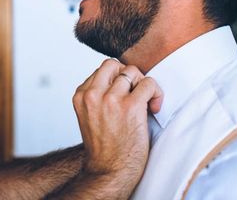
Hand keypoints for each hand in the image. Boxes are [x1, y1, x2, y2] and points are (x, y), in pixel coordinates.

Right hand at [72, 59, 162, 188]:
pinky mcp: (130, 106)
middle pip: (114, 64)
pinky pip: (148, 84)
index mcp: (81, 95)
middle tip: (135, 93)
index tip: (123, 95)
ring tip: (145, 103)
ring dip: (143, 85)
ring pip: (133, 71)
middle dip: (127, 75)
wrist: (109, 171)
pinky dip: (156, 93)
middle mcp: (93, 94)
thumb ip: (96, 95)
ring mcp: (111, 99)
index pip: (102, 70)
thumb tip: (119, 76)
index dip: (117, 79)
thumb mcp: (89, 115)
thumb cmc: (104, 146)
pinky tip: (154, 107)